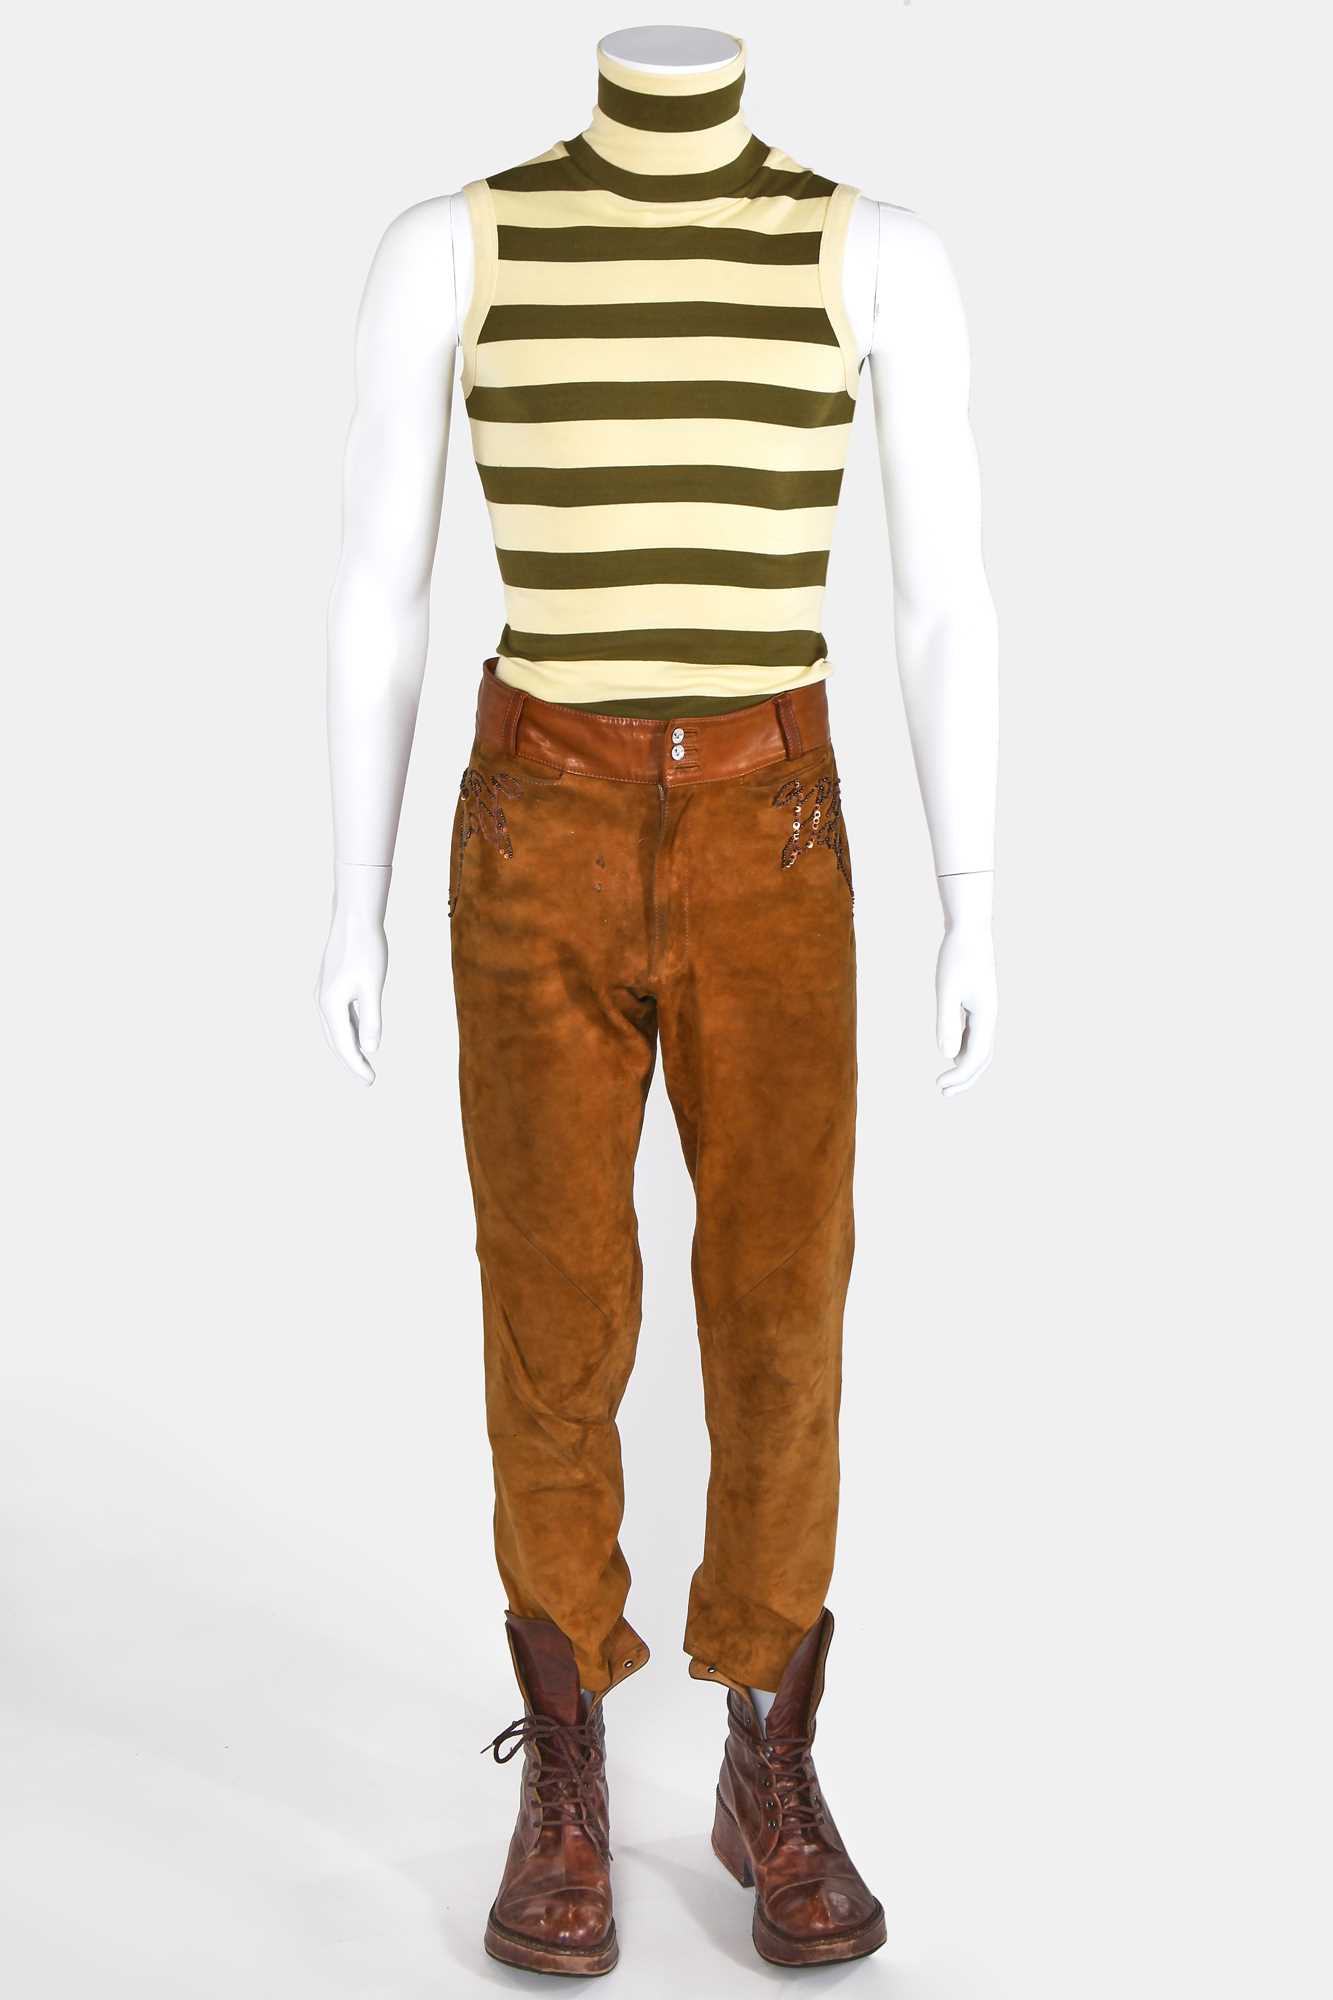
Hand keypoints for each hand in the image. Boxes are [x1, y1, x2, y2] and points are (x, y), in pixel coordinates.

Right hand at [316, 863, 390, 1084]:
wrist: (354, 918)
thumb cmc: (366, 950)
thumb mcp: (373, 986)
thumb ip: (371, 1018)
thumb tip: (371, 1049)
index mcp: (331, 1005)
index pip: (345, 1044)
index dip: (357, 1065)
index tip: (370, 1081)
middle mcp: (323, 1002)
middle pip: (336, 1040)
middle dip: (351, 1061)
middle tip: (368, 1079)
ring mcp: (324, 993)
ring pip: (335, 1028)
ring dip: (348, 1046)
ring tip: (363, 1062)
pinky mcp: (330, 985)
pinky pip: (338, 1016)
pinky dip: (348, 1029)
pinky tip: (359, 1033)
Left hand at [935, 872, 996, 1097]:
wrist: (969, 929)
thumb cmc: (956, 956)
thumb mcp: (946, 990)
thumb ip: (946, 1021)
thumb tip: (946, 1055)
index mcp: (985, 1015)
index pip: (975, 1056)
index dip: (959, 1076)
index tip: (939, 1085)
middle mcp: (989, 1015)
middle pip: (982, 1058)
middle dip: (965, 1078)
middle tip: (944, 1094)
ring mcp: (985, 1010)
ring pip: (980, 1047)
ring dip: (965, 1066)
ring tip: (946, 1080)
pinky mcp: (978, 1003)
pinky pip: (974, 1034)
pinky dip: (964, 1048)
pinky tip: (950, 1052)